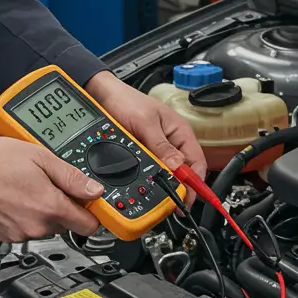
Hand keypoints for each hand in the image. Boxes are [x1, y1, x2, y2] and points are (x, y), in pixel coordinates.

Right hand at [0, 137, 102, 242]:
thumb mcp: (41, 158)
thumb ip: (72, 178)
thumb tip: (94, 191)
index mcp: (50, 208)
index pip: (89, 226)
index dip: (92, 212)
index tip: (90, 202)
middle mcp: (37, 226)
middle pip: (68, 225)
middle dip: (65, 208)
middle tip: (50, 185)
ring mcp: (20, 233)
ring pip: (47, 228)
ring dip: (44, 212)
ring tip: (28, 188)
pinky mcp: (6, 236)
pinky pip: (28, 229)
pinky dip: (26, 217)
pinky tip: (16, 198)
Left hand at [86, 72, 206, 205]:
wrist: (102, 94)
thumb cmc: (126, 100)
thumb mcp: (144, 123)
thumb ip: (161, 146)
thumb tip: (177, 167)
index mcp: (180, 133)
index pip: (196, 162)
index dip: (194, 182)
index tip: (186, 197)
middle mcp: (173, 143)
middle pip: (184, 172)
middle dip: (179, 187)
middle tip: (171, 203)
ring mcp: (159, 150)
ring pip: (168, 173)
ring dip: (164, 184)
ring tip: (159, 197)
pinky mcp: (146, 153)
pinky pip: (153, 170)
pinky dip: (151, 178)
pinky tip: (147, 186)